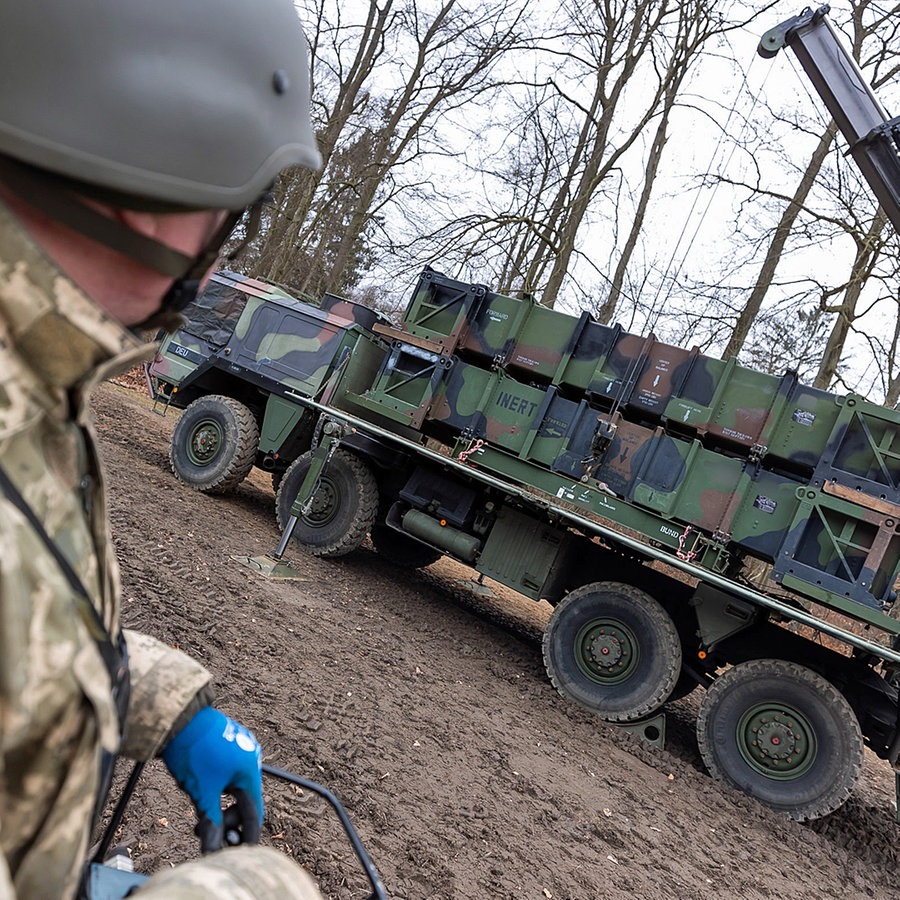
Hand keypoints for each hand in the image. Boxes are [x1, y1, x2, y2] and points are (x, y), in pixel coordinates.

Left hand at [161, 706, 263, 852]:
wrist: (179, 719)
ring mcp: (242, 748)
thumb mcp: (202, 793)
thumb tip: (212, 850)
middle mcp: (252, 758)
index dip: (247, 835)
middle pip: (244, 799)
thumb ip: (211, 823)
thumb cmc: (193, 753)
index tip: (240, 853)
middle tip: (202, 828)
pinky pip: (229, 771)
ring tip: (198, 807)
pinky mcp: (230, 741)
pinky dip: (218, 786)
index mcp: (251, 771)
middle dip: (225, 818)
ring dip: (219, 802)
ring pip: (234, 786)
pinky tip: (201, 787)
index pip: (254, 812)